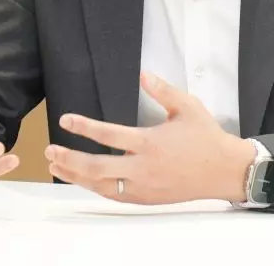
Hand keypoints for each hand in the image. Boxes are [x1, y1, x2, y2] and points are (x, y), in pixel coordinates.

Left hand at [44, 72, 255, 203]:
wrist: (224, 170)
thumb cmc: (206, 136)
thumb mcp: (188, 106)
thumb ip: (163, 90)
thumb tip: (142, 74)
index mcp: (150, 143)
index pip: (110, 136)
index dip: (84, 127)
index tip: (65, 120)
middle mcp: (143, 168)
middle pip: (97, 168)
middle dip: (70, 159)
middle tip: (50, 150)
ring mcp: (144, 187)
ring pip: (101, 186)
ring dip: (76, 176)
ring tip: (57, 166)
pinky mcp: (147, 198)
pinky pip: (115, 196)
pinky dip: (95, 188)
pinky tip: (83, 180)